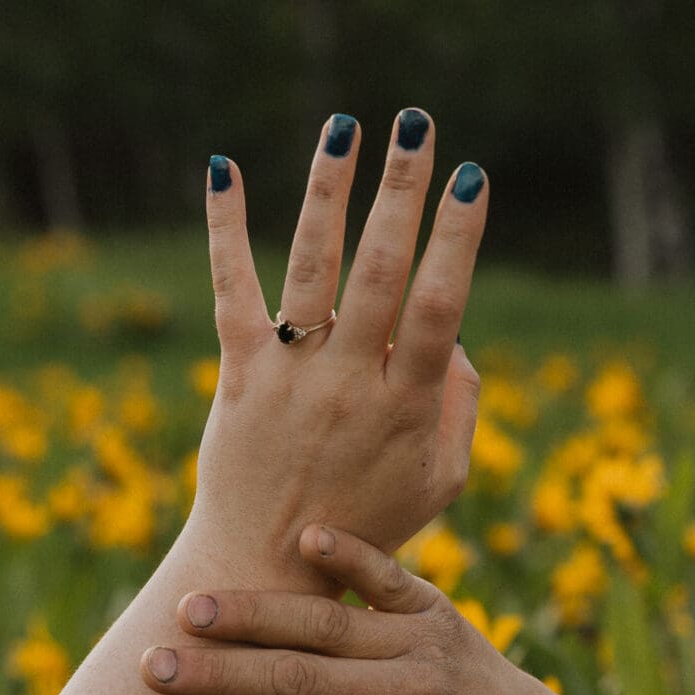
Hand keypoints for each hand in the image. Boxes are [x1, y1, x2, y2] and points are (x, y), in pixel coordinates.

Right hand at [140, 522, 694, 694]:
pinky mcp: (436, 606)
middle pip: (301, 683)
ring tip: (188, 609)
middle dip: (222, 675)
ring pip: (328, 623)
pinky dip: (347, 553)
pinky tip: (296, 536)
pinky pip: (385, 574)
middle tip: (153, 665)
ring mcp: (428, 646)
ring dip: (256, 613)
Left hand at [184, 113, 487, 573]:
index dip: (458, 240)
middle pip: (378, 272)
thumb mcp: (439, 481)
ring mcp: (288, 376)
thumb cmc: (367, 528)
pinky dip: (224, 228)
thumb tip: (455, 334)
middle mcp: (346, 382)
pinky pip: (230, 289)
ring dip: (326, 190)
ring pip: (309, 268)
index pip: (438, 307)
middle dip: (401, 192)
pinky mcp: (238, 374)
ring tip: (343, 126)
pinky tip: (221, 168)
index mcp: (404, 405)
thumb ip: (459, 406)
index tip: (474, 178)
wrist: (266, 570)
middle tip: (416, 124)